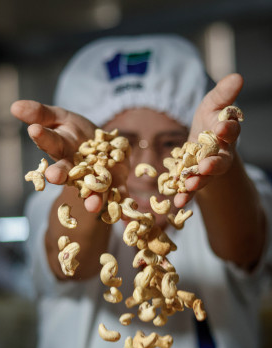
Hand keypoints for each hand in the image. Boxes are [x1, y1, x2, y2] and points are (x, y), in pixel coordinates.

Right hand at [11, 100, 128, 212]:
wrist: (103, 144)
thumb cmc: (76, 132)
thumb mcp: (60, 117)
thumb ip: (41, 113)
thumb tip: (14, 106)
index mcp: (61, 150)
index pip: (50, 142)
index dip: (43, 137)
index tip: (35, 131)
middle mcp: (76, 168)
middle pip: (67, 172)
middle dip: (60, 175)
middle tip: (53, 177)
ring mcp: (95, 177)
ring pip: (92, 189)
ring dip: (92, 199)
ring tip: (92, 206)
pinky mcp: (115, 183)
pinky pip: (119, 195)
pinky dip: (123, 207)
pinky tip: (126, 219)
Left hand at [174, 73, 243, 207]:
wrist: (202, 144)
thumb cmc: (208, 121)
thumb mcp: (212, 104)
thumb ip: (223, 94)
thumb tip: (238, 76)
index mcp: (226, 133)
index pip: (231, 130)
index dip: (228, 129)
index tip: (223, 127)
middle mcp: (221, 154)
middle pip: (220, 160)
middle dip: (214, 164)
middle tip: (206, 166)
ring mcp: (208, 170)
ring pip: (206, 177)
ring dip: (199, 182)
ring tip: (190, 185)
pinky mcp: (195, 180)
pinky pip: (191, 189)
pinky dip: (185, 196)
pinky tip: (178, 203)